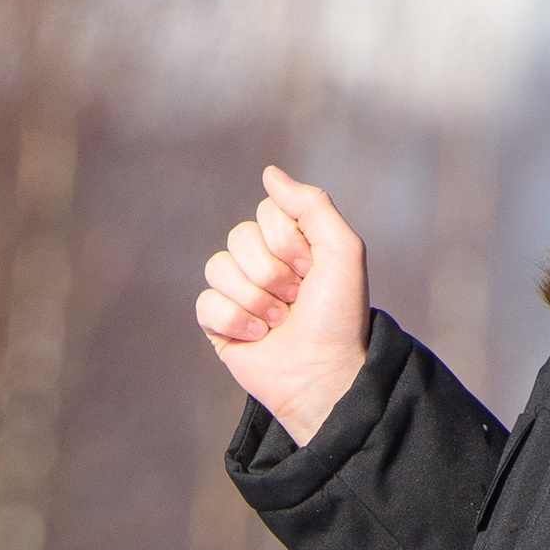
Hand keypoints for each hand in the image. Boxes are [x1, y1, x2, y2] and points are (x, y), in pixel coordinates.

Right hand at [194, 166, 371, 446]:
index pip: (267, 212)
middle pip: (239, 237)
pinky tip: (257, 338)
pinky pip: (206, 303)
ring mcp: (238, 294)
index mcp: (292, 243)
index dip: (289, 241)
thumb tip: (269, 173)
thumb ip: (311, 204)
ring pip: (218, 267)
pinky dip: (234, 321)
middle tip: (297, 300)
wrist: (325, 376)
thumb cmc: (340, 318)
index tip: (313, 271)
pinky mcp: (219, 326)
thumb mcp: (343, 251)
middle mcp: (263, 264)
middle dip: (273, 273)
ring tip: (279, 322)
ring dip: (255, 299)